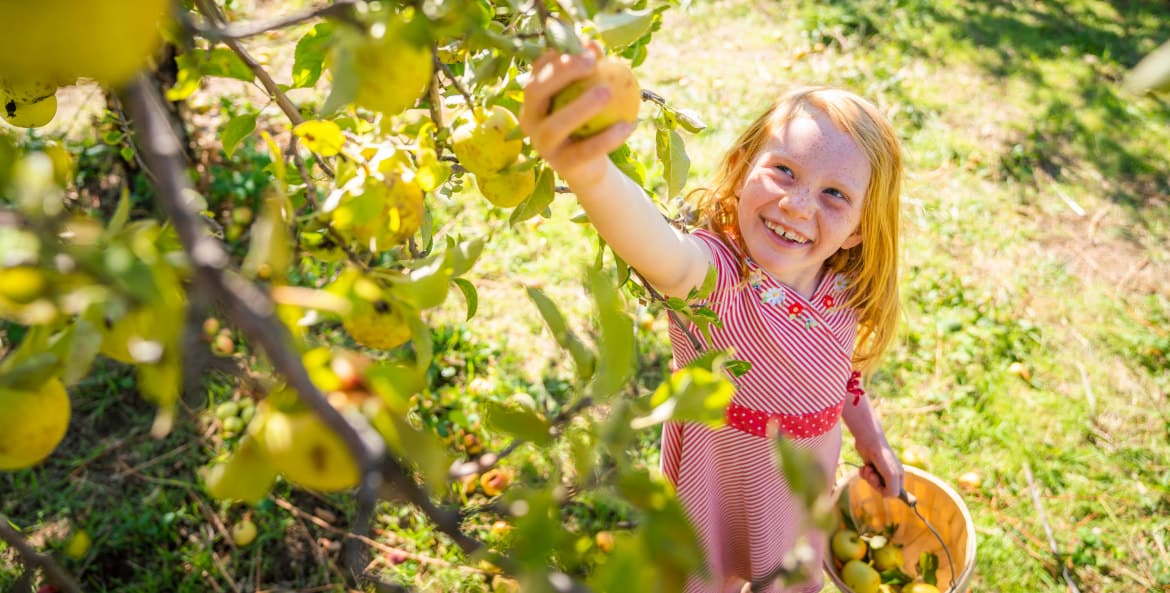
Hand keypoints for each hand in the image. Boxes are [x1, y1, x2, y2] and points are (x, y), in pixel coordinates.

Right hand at [519, 41, 634, 188]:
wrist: (589, 166)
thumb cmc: (588, 122)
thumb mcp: (589, 93)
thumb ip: (590, 70)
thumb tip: (593, 44)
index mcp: (533, 100)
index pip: (535, 71)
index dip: (554, 57)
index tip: (583, 49)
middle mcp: (530, 121)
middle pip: (535, 92)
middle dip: (561, 73)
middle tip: (592, 64)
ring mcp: (542, 145)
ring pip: (555, 126)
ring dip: (580, 107)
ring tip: (607, 92)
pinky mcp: (562, 166)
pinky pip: (585, 151)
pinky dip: (608, 138)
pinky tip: (628, 125)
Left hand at [857, 439, 902, 498]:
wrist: (869, 440)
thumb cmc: (881, 456)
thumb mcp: (891, 475)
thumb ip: (893, 489)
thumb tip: (888, 497)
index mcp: (899, 476)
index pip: (893, 493)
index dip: (884, 490)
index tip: (881, 484)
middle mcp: (891, 473)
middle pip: (881, 489)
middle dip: (874, 483)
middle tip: (872, 474)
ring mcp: (880, 470)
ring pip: (872, 483)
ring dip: (868, 477)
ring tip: (868, 468)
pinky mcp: (870, 466)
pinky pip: (865, 477)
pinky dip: (863, 473)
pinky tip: (863, 467)